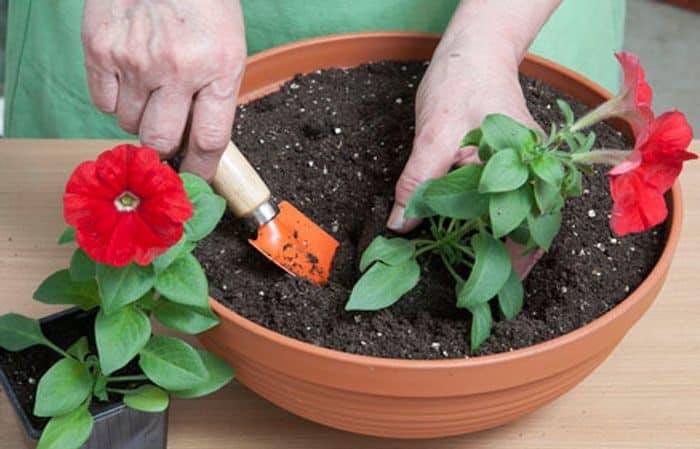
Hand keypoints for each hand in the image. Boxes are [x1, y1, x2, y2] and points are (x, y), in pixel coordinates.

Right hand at [81, 0, 246, 179]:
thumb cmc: (202, 4)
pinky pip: (103, 103)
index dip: (200, 169)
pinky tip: (128, 74)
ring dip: (140, 117)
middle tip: (164, 138)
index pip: (209, 140)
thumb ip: (216, 95)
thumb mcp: (228, 48)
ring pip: (129, 124)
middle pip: (160, 141)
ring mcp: (135, 59)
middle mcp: (177, 68)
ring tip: (149, 86)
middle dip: (162, 148)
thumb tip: (198, 145)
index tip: (194, 179)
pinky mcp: (100, 48)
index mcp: (218, 68)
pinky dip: (115, 99)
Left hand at [388, 0, 560, 277]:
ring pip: (518, 222)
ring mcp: (521, 172)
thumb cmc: (462, 83)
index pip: (524, 230)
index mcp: (523, 170)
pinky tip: (468, 242)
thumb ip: (419, 183)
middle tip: (480, 300)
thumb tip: (399, 227)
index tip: (485, 293)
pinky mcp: (506, 168)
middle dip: (506, 267)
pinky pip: (502, 204)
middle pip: (526, 232)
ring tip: (478, 281)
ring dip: (499, 251)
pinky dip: (486, 227)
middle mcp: (530, 175)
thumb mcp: (435, 133)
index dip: (509, 266)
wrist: (475, 50)